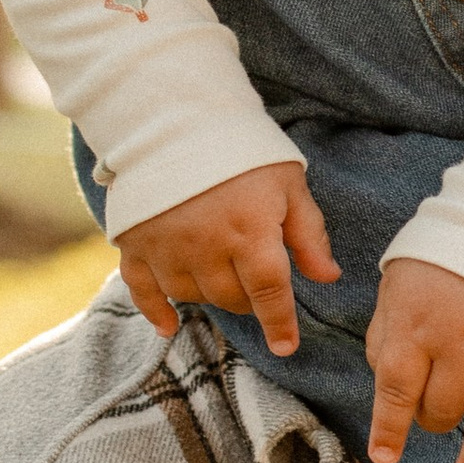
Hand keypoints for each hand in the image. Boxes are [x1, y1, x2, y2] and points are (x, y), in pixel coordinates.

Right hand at [118, 163, 339, 355]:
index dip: (280, 323)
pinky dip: (156, 311)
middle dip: (251, 299)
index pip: (270, 292)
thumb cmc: (241, 149)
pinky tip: (169, 327)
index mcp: (250, 231)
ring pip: (194, 296)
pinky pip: (143, 291)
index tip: (287, 346)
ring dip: (212, 295)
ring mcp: (167, 247)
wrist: (172, 115)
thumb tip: (327, 277)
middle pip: (233, 298)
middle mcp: (207, 247)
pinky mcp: (136, 243)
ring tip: (221, 273)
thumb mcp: (288, 183)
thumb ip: (308, 234)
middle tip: (256, 281)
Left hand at [366, 259, 463, 462]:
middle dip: (431, 418)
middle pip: (440, 406)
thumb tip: (382, 377)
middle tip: (432, 414)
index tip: (384, 455)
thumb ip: (385, 331)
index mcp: (416, 326)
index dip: (388, 427)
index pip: (395, 390)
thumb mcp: (396, 282)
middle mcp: (459, 344)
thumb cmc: (444, 252)